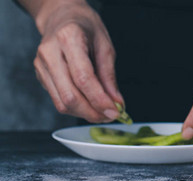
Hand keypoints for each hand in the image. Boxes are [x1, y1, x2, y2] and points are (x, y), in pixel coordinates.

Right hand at [32, 1, 122, 122]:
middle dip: (93, 112)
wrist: (62, 17)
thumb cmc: (86, 28)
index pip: (83, 78)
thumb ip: (109, 76)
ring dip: (85, 114)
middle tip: (110, 116)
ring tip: (103, 113)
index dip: (99, 99)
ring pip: (62, 103)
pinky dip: (77, 109)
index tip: (115, 111)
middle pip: (70, 96)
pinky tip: (90, 106)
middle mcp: (50, 53)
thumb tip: (117, 102)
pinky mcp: (41, 76)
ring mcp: (42, 65)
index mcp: (69, 39)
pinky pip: (59, 100)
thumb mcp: (105, 46)